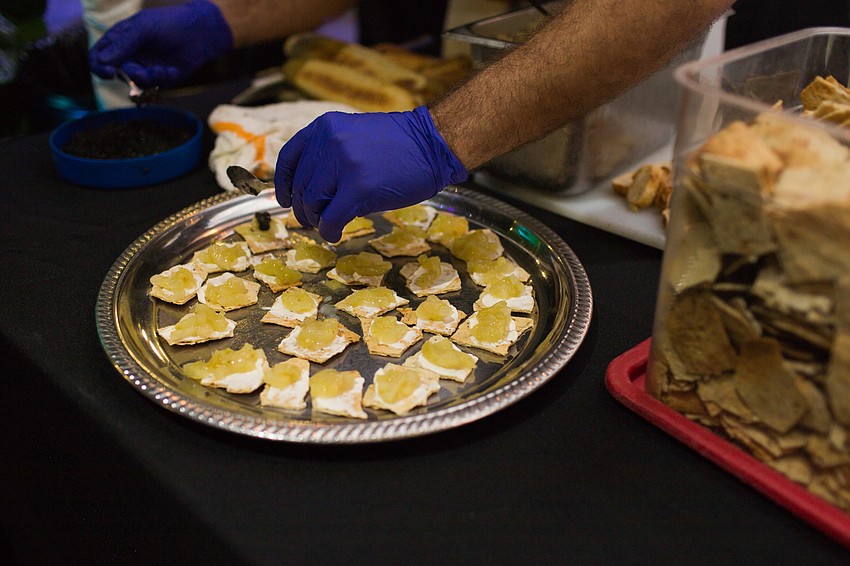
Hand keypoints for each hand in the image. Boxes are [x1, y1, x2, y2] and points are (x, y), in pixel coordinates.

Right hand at [89, 0, 232, 88]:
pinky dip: (161, 79)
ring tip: (164, 69)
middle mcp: (128, 55)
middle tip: (145, 72)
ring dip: (149, 78)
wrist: (200, 33)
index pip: (98, 56)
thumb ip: (122, 44)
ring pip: (134, 82)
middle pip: (116, 74)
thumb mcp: (143, 29)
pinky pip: (152, 87)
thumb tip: (102, 61)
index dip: (99, 66)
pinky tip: (172, 70)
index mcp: (119, 39)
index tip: (110, 72)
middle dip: (131, 74)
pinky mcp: (158, 79)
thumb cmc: (170, 24)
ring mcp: (143, 67)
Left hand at [274, 106, 467, 241]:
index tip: (286, 200)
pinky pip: (332, 218)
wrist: (434, 144)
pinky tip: (335, 233)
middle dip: (304, 208)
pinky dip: (329, 230)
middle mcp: (329, 143)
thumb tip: (310, 187)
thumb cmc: (400, 145)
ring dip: (317, 220)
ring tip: (328, 225)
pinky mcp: (359, 188)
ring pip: (312, 203)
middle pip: (301, 186)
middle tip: (313, 220)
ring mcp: (343, 165)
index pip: (289, 158)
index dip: (283, 184)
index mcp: (325, 128)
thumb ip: (330, 153)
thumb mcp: (355, 135)